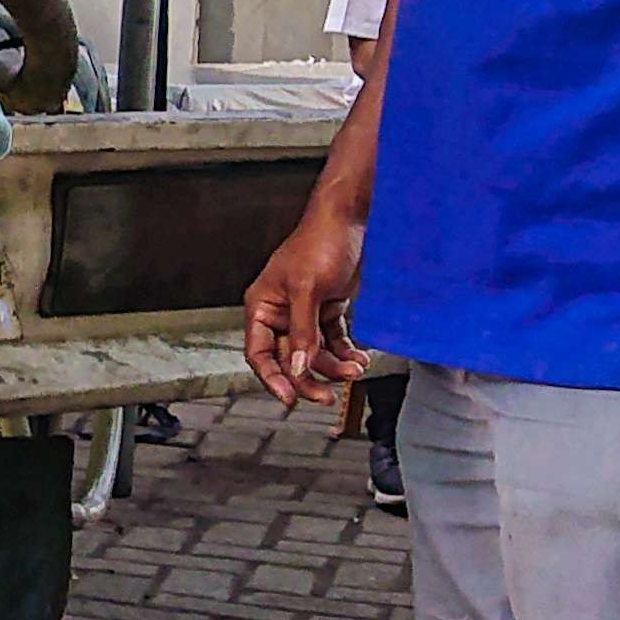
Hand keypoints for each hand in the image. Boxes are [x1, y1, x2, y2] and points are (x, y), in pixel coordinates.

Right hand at [244, 201, 368, 406]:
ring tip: (356, 368)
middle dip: (310, 378)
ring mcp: (305, 313)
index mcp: (262, 306)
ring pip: (315, 353)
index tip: (290, 399)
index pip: (259, 352)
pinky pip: (333, 341)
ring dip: (335, 366)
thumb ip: (302, 331)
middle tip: (328, 397)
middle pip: (289, 359)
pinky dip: (346, 352)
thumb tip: (297, 368)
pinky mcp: (328, 309)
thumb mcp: (308, 289)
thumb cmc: (319, 243)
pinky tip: (360, 358)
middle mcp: (280, 313)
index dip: (272, 378)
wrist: (350, 220)